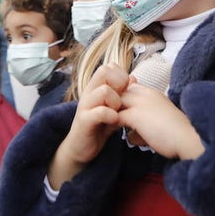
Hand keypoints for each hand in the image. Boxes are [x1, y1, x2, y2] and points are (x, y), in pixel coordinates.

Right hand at [48, 63, 130, 188]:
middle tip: (123, 98)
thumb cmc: (98, 126)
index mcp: (95, 88)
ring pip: (103, 91)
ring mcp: (85, 106)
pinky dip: (111, 116)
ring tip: (118, 113)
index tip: (125, 89)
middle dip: (118, 83)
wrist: (81, 148)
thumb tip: (133, 78)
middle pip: (103, 71)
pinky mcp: (84, 121)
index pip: (107, 66)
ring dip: (116, 101)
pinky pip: (100, 111)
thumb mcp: (113, 108)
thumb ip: (122, 94)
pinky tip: (115, 122)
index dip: (120, 74)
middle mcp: (89, 93)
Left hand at [118, 80, 203, 159]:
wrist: (188, 138)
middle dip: (114, 106)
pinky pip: (114, 116)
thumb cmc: (178, 135)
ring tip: (113, 128)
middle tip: (113, 120)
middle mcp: (146, 94)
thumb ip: (146, 123)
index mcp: (154, 93)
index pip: (130, 88)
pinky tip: (116, 134)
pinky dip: (112, 125)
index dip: (123, 99)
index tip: (121, 112)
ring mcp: (139, 103)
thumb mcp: (162, 122)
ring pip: (115, 103)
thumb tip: (132, 135)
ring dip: (112, 114)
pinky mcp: (135, 115)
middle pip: (120, 93)